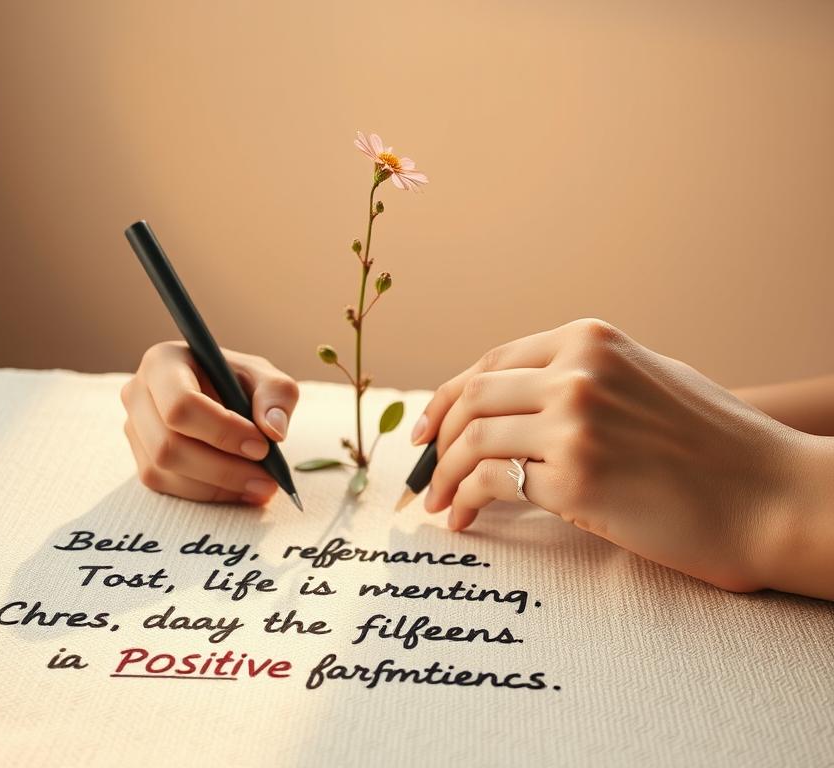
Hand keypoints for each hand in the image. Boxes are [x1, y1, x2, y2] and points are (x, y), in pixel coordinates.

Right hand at [120, 342, 298, 504]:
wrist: (224, 398)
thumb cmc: (241, 383)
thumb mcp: (267, 378)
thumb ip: (277, 396)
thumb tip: (272, 430)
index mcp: (164, 362)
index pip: (181, 404)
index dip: (222, 431)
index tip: (261, 447)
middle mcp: (138, 394)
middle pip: (168, 445)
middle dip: (223, 468)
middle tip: (267, 478)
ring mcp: (134, 429)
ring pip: (165, 470)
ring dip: (218, 486)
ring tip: (261, 486)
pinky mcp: (142, 458)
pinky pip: (167, 486)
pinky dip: (207, 494)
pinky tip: (240, 489)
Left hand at [412, 318, 822, 593]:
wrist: (774, 495)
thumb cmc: (716, 447)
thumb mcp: (647, 380)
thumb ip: (583, 379)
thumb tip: (517, 401)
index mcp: (590, 341)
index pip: (491, 362)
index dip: (448, 397)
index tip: (427, 429)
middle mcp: (577, 371)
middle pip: (471, 398)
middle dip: (435, 439)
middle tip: (423, 472)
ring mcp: (575, 421)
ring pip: (472, 439)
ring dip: (442, 475)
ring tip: (438, 504)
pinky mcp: (577, 477)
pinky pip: (492, 483)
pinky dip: (465, 499)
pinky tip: (465, 517)